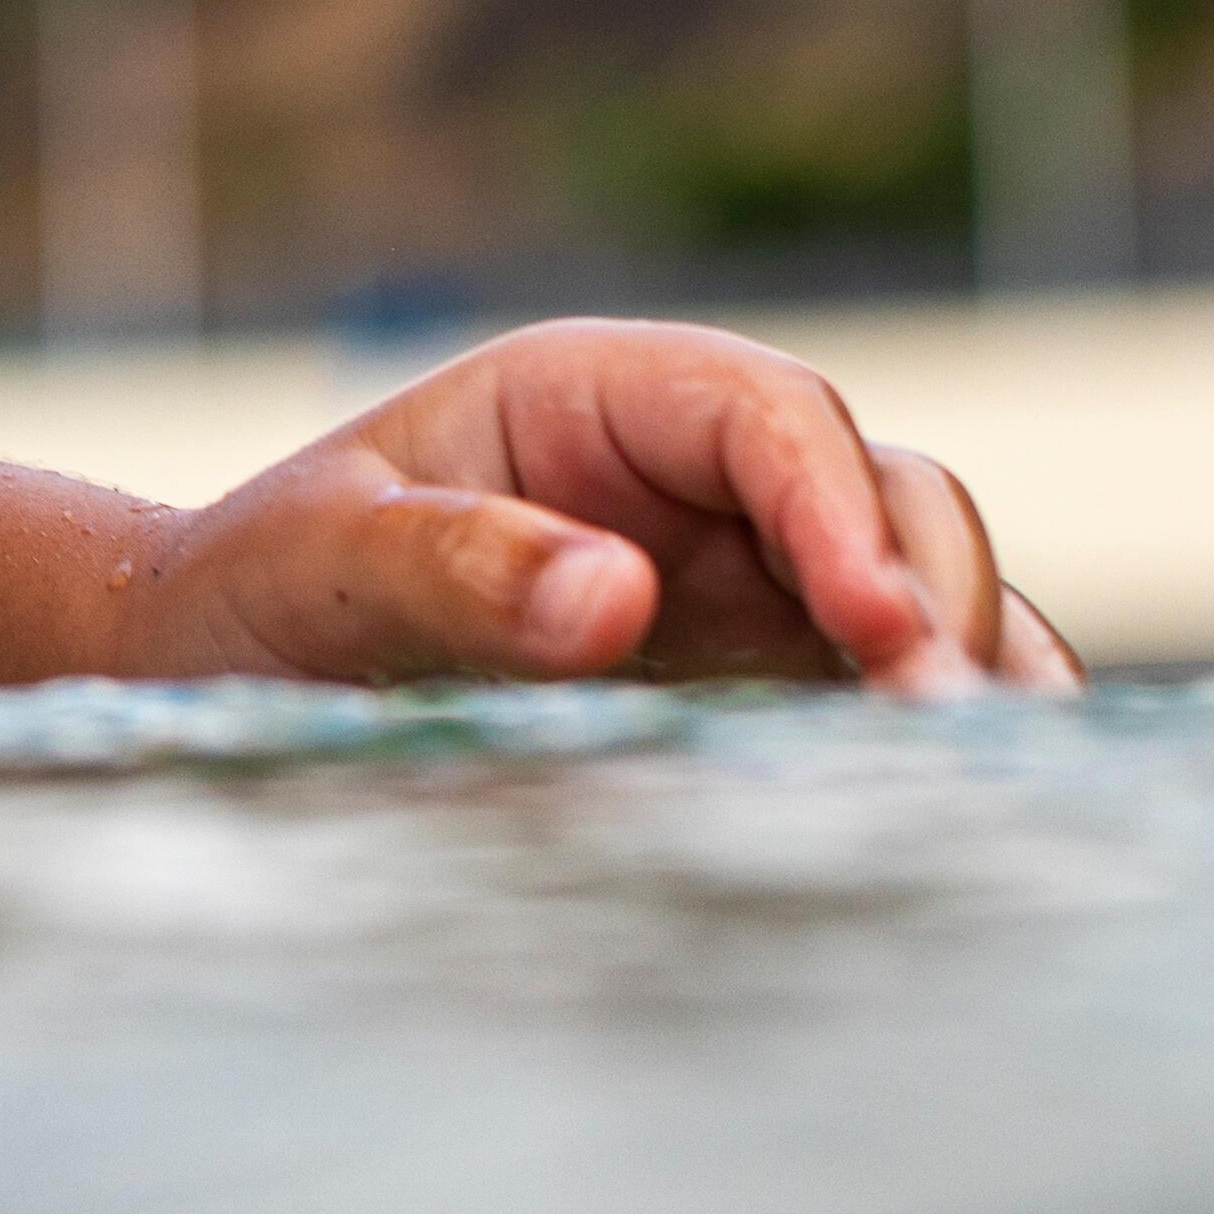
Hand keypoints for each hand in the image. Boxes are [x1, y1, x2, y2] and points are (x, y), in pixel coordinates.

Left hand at [126, 319, 1080, 697]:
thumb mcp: (316, 568)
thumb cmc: (254, 594)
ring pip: (920, 587)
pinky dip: (949, 730)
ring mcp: (745, 577)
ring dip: (974, 667)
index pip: (766, 414)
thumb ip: (450, 571)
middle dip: (929, 596)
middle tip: (942, 733)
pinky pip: (890, 684)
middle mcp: (698, 476)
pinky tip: (986, 816)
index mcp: (595, 397)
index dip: (838, 509)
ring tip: (999, 784)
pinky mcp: (760, 679)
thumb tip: (615, 597)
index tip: (875, 628)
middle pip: (883, 494)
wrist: (215, 674)